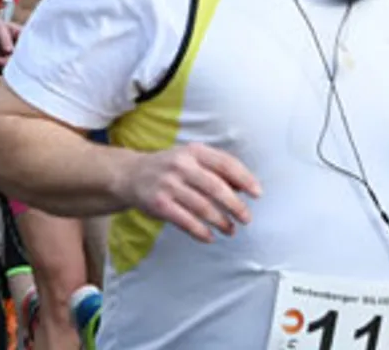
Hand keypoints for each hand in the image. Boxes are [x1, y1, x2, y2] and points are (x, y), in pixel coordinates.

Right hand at [125, 143, 260, 243]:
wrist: (131, 174)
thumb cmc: (170, 167)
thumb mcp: (191, 158)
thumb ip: (217, 169)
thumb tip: (244, 187)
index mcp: (193, 151)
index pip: (225, 163)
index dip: (244, 179)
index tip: (257, 194)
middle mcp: (180, 165)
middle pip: (216, 188)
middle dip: (235, 206)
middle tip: (246, 218)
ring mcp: (168, 184)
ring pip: (203, 207)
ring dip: (221, 222)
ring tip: (231, 230)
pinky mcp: (159, 203)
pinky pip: (186, 221)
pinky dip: (201, 232)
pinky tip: (210, 237)